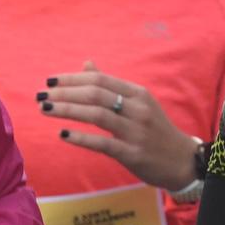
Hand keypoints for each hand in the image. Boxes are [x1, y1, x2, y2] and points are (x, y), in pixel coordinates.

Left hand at [40, 60, 202, 191]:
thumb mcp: (138, 103)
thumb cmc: (155, 130)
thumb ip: (111, 85)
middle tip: (42, 96)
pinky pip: (103, 143)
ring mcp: (136, 131)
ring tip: (46, 109)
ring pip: (97, 115)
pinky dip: (81, 138)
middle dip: (65, 93)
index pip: (100, 80)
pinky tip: (62, 134)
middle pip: (96, 94)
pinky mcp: (132, 153)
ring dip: (68, 110)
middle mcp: (138, 109)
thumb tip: (87, 64)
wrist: (182, 160)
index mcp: (138, 94)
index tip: (50, 81)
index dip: (72, 78)